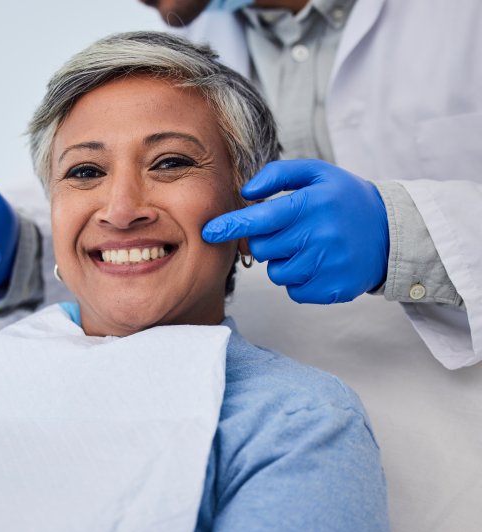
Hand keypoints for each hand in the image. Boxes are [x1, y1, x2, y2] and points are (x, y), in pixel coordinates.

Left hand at [202, 160, 388, 303]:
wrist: (391, 231)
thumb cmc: (344, 199)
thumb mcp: (316, 173)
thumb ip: (278, 174)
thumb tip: (246, 192)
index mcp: (311, 204)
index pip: (259, 219)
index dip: (230, 226)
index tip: (208, 232)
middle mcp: (319, 235)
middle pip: (262, 248)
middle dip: (266, 240)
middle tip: (289, 230)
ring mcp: (327, 265)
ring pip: (276, 272)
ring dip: (284, 261)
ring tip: (308, 246)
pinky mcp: (333, 289)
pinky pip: (294, 291)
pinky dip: (299, 280)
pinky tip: (318, 263)